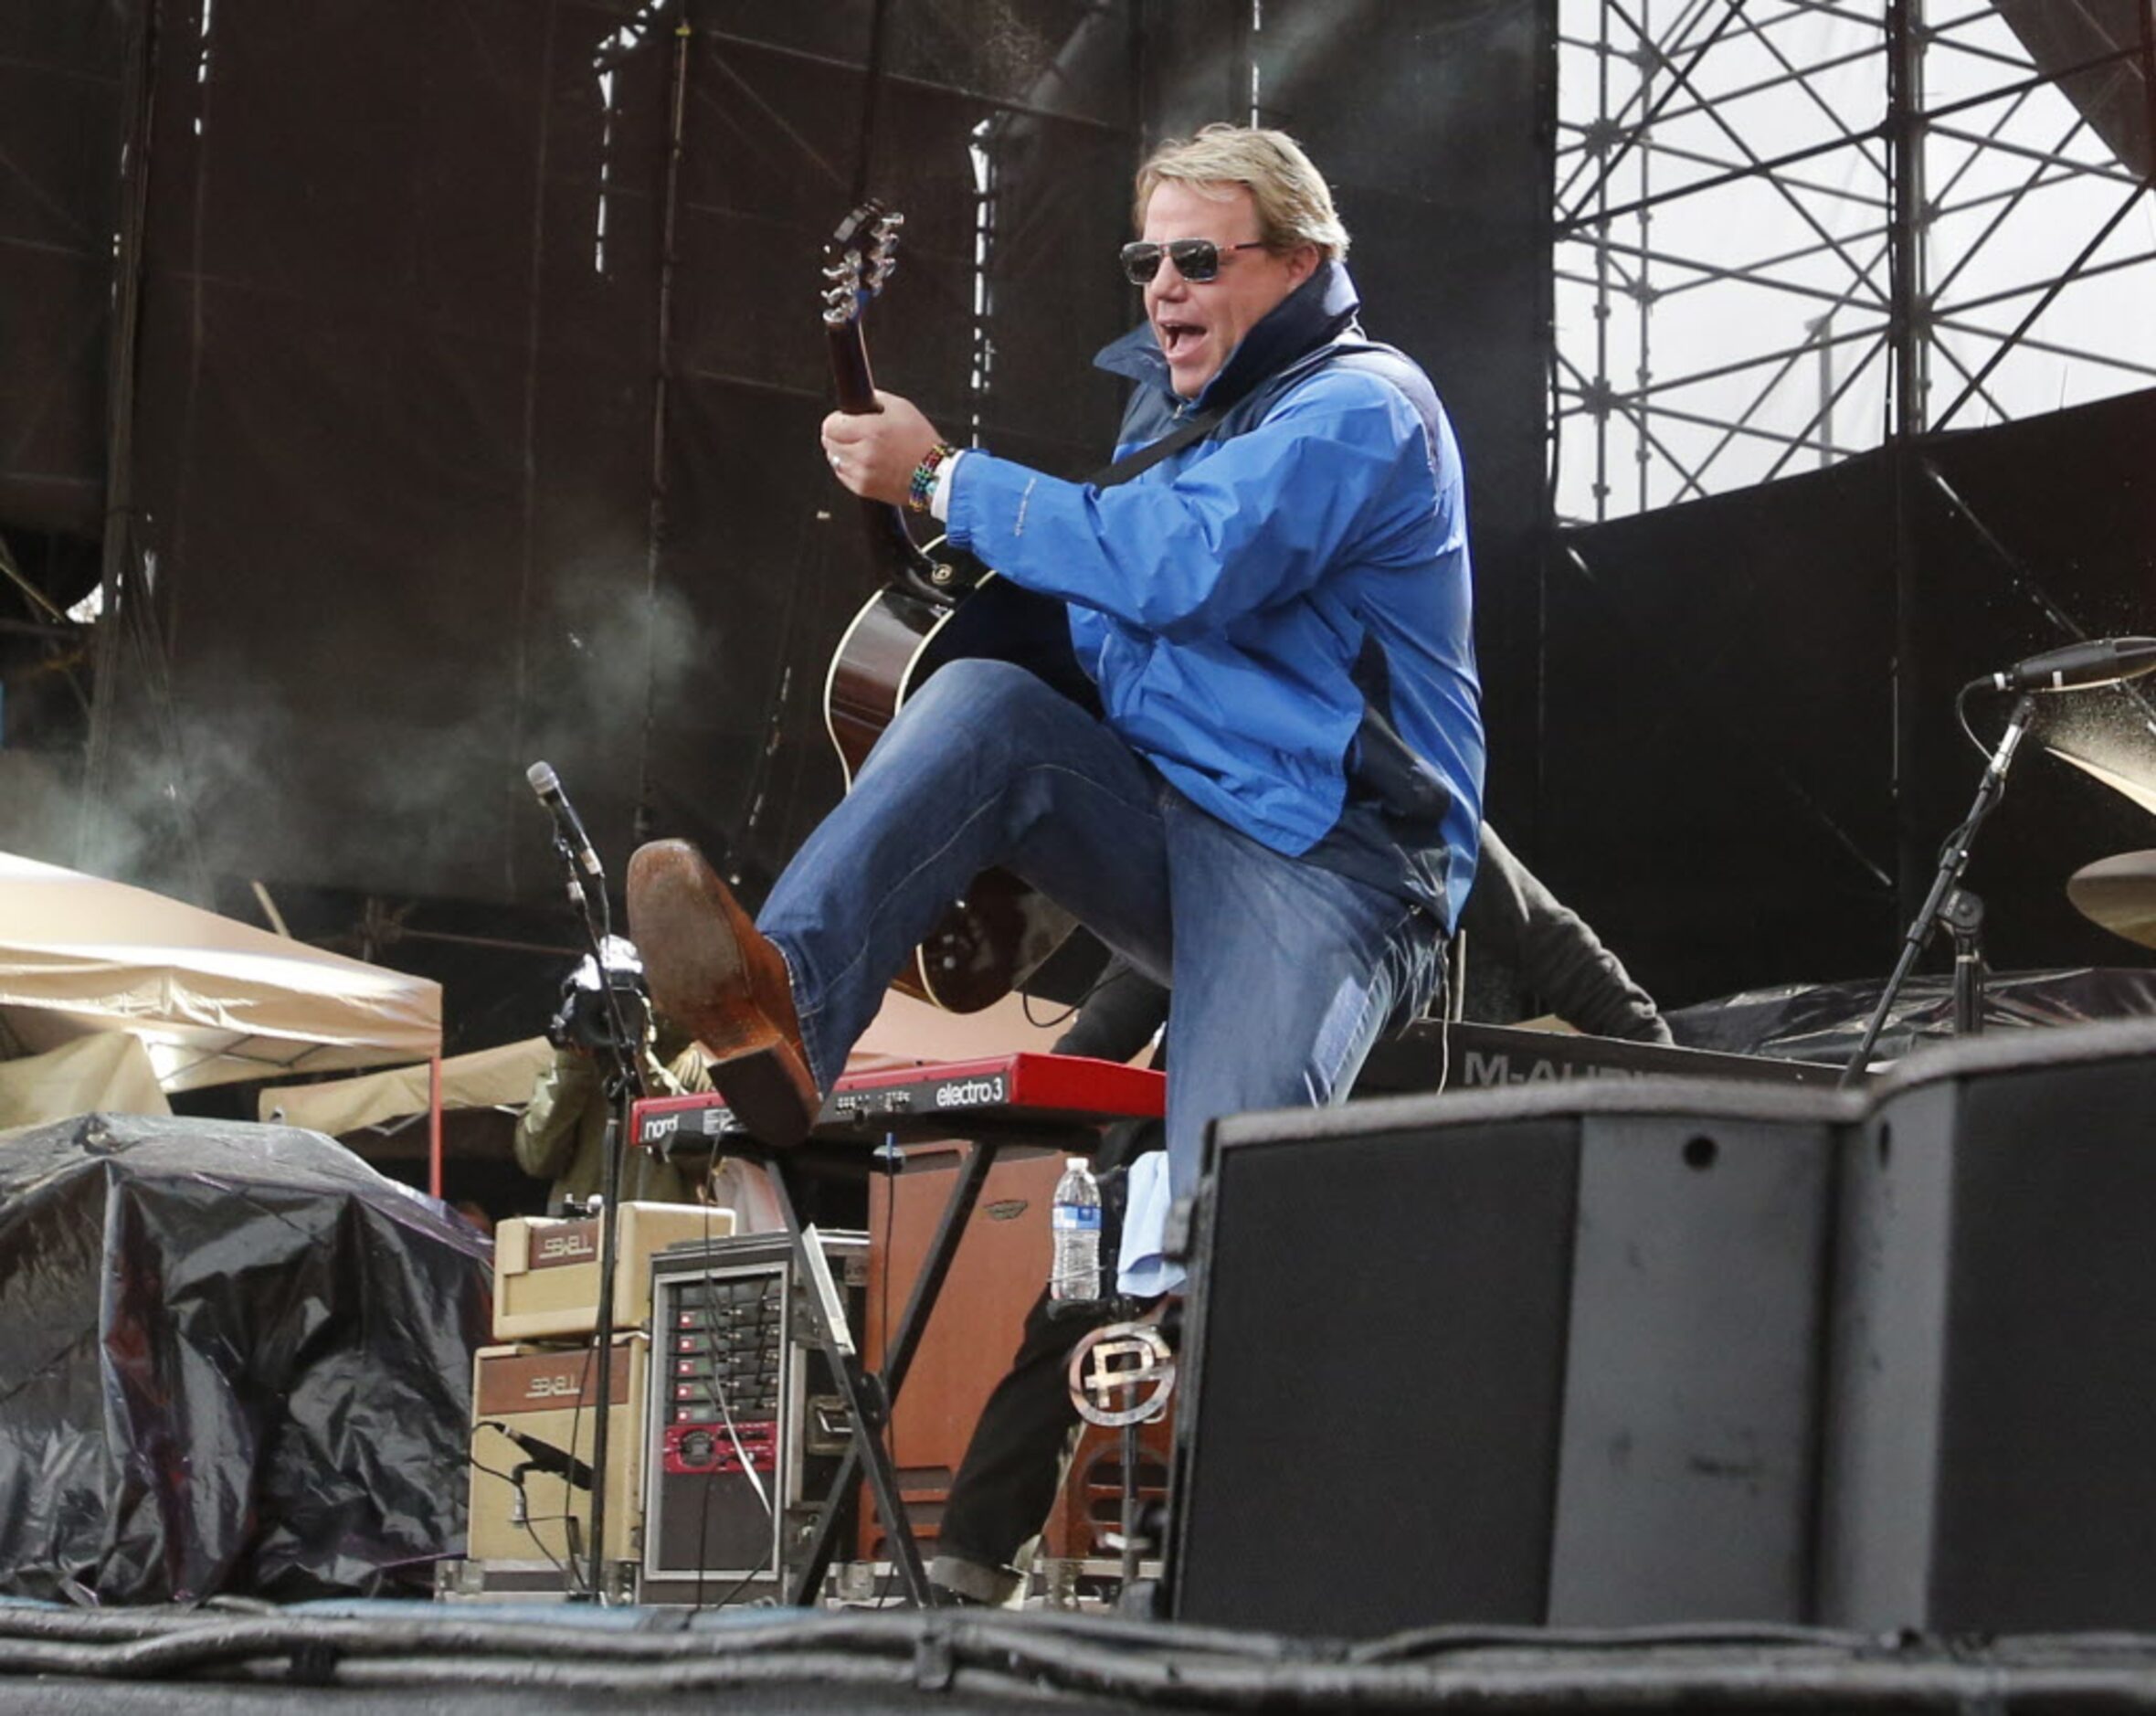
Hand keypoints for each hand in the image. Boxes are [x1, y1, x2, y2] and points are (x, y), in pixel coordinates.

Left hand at [821, 391, 942, 506]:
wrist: (935, 475)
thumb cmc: (922, 442)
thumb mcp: (902, 408)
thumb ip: (876, 399)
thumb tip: (859, 399)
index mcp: (871, 431)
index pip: (831, 425)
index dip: (835, 420)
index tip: (841, 420)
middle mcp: (863, 454)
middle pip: (829, 442)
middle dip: (837, 435)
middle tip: (849, 433)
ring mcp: (862, 473)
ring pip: (834, 459)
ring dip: (841, 452)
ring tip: (859, 448)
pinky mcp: (863, 489)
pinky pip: (842, 475)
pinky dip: (847, 468)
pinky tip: (863, 462)